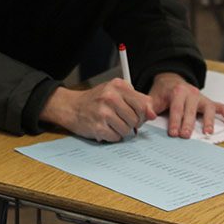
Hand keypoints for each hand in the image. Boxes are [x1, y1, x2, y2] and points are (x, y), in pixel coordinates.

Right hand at [39, 79, 155, 142]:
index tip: (139, 117)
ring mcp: (103, 112)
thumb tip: (152, 114)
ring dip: (122, 131)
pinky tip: (106, 129)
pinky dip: (113, 136)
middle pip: (136, 119)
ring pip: (127, 130)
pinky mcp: (98, 127)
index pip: (142, 105)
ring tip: (113, 124)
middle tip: (124, 121)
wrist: (71, 106)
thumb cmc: (96, 99)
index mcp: (118, 86)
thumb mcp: (116, 91)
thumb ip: (137, 99)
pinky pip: (116, 137)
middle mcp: (110, 97)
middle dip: (133, 124)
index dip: (143, 114)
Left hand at [148, 72, 223, 137]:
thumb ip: (149, 108)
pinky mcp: (208, 101)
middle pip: (191, 109)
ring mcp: (201, 97)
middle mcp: (191, 93)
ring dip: (208, 120)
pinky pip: (220, 106)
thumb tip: (148, 117)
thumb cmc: (162, 92)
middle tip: (185, 135)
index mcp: (177, 91)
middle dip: (188, 123)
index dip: (174, 121)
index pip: (176, 108)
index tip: (173, 133)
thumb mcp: (153, 98)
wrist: (170, 81)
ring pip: (207, 108)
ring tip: (207, 132)